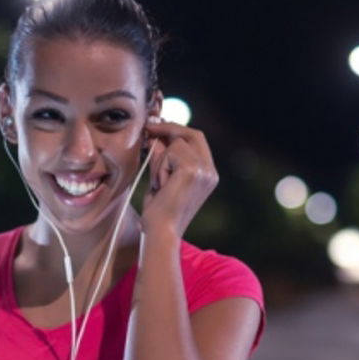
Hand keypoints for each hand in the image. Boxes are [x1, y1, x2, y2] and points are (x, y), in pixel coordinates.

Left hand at [140, 117, 218, 238]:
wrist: (161, 232)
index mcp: (208, 175)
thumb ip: (164, 157)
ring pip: (176, 143)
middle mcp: (211, 171)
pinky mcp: (192, 170)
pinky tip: (160, 186)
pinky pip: (170, 152)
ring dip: (160, 161)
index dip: (177, 131)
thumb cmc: (159, 212)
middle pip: (192, 134)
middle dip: (169, 128)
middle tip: (148, 128)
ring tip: (159, 184)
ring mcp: (204, 170)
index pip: (197, 141)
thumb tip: (157, 135)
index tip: (156, 127)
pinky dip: (159, 167)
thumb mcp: (162, 179)